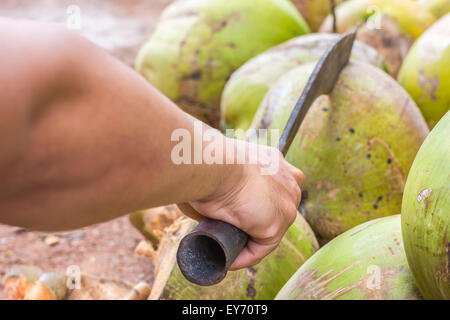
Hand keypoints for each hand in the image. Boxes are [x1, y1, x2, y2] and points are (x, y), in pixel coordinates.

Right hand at [179, 138, 303, 269]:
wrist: (213, 163)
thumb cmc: (209, 160)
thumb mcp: (221, 168)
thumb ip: (224, 185)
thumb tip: (208, 212)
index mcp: (275, 161)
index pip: (271, 188)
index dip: (253, 204)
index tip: (232, 216)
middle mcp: (288, 179)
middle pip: (274, 209)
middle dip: (254, 223)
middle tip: (228, 233)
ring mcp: (286, 202)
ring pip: (269, 230)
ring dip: (249, 241)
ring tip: (227, 250)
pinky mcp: (277, 223)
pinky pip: (262, 247)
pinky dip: (245, 256)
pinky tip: (228, 260)